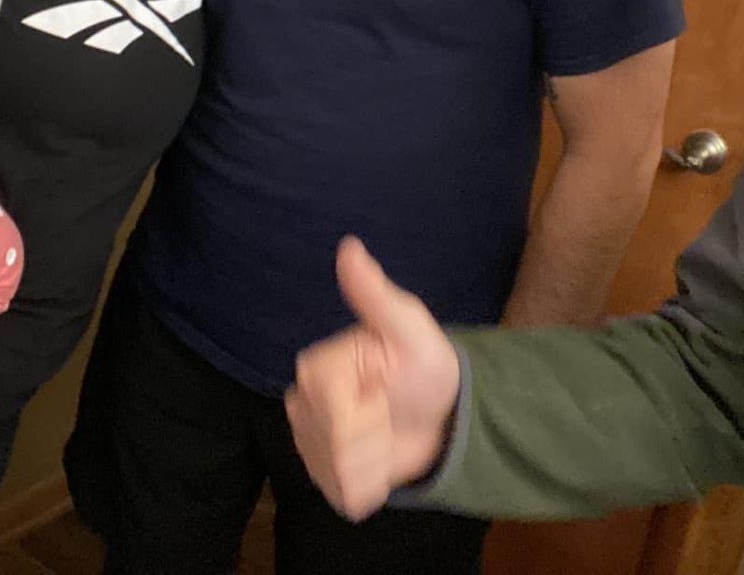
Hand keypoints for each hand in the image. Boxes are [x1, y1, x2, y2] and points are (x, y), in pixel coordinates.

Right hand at [285, 237, 462, 521]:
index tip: (386, 397)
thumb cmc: (425, 363)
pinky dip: (370, 488)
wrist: (441, 411)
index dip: (367, 416)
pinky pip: (342, 496)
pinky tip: (382, 460)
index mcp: (317, 367)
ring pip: (338, 475)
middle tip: (390, 415)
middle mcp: (302, 404)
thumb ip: (374, 294)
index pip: (332, 414)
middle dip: (373, 441)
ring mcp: (309, 442)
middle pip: (333, 449)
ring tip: (388, 435)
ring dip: (375, 464)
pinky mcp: (323, 475)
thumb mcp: (409, 327)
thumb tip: (350, 247)